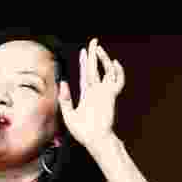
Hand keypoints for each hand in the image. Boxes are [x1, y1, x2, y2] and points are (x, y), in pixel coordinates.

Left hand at [59, 38, 124, 152]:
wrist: (95, 140)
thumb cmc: (82, 132)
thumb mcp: (68, 115)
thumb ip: (65, 99)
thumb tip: (63, 82)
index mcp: (87, 95)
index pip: (86, 74)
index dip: (85, 62)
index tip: (83, 51)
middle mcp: (97, 91)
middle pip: (96, 68)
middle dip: (94, 55)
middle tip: (93, 41)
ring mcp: (105, 93)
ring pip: (107, 71)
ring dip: (103, 59)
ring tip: (98, 48)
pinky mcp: (110, 96)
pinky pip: (117, 81)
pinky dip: (118, 72)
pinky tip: (114, 63)